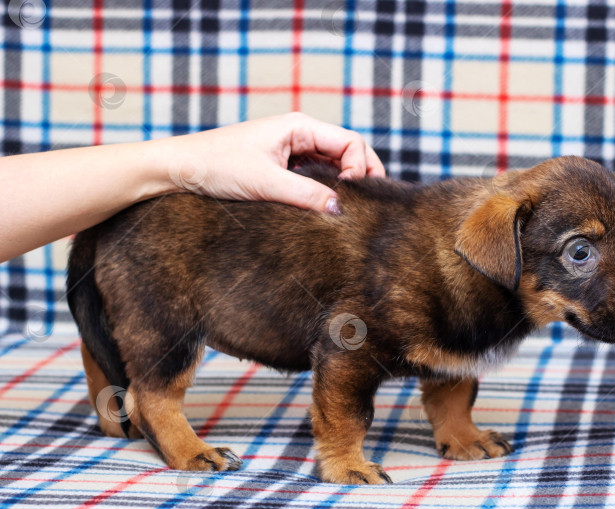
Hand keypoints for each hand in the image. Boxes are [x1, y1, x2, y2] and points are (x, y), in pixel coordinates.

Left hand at [160, 112, 384, 213]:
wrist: (178, 169)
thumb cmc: (215, 165)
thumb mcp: (266, 183)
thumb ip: (307, 196)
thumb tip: (341, 209)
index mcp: (300, 126)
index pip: (351, 141)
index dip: (361, 166)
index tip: (353, 193)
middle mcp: (300, 134)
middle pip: (348, 151)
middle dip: (362, 174)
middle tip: (370, 203)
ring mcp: (291, 150)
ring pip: (333, 165)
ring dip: (345, 183)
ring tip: (351, 208)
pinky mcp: (281, 167)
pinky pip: (316, 176)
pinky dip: (327, 190)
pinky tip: (328, 206)